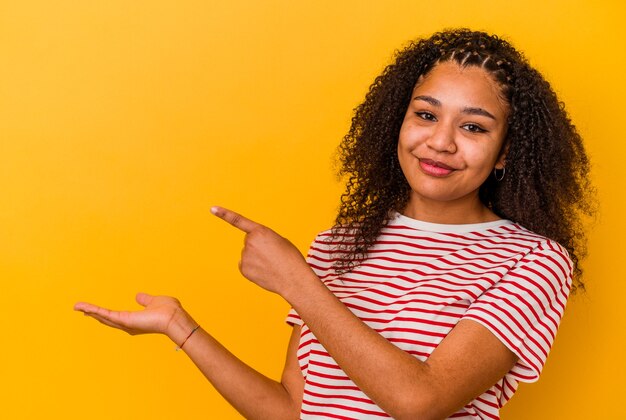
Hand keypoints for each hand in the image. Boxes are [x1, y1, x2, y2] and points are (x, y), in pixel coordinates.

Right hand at [74, 293, 190, 340]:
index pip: (116, 316)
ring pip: (103, 316)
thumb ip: (146, 300)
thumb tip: (138, 296)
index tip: (93, 311)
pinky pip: (105, 314)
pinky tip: (83, 307)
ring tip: (77, 306)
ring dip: (89, 311)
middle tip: (80, 309)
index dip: (104, 314)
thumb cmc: (169, 311)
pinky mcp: (124, 320)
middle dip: (93, 314)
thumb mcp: (155, 301)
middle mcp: (128, 325)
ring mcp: (125, 324)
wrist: (174, 318)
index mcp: (135, 320)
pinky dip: (93, 310)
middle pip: (106, 318)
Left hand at [211, 206, 311, 295]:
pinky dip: (253, 269)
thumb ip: (264, 239)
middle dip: (258, 247)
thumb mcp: (280, 240)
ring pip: (248, 255)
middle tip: (273, 255)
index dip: (224, 214)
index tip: (213, 209)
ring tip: (271, 264)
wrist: (293, 278)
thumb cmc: (290, 258)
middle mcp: (249, 242)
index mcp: (260, 231)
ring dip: (257, 259)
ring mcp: (245, 256)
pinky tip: (264, 271)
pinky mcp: (243, 269)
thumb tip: (253, 250)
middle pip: (249, 242)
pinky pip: (246, 266)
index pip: (238, 221)